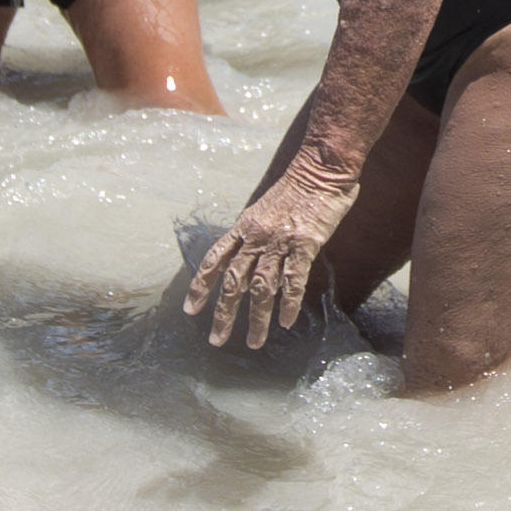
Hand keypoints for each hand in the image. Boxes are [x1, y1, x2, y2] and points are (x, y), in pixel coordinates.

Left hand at [185, 153, 359, 349]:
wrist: (319, 168)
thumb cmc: (296, 189)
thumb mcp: (265, 211)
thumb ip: (255, 237)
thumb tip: (248, 268)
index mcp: (244, 227)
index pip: (214, 260)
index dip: (200, 285)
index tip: (191, 309)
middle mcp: (256, 237)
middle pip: (233, 282)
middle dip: (223, 314)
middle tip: (216, 340)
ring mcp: (279, 241)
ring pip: (261, 288)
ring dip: (256, 319)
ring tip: (254, 343)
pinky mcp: (304, 244)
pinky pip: (293, 280)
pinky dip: (288, 303)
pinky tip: (285, 322)